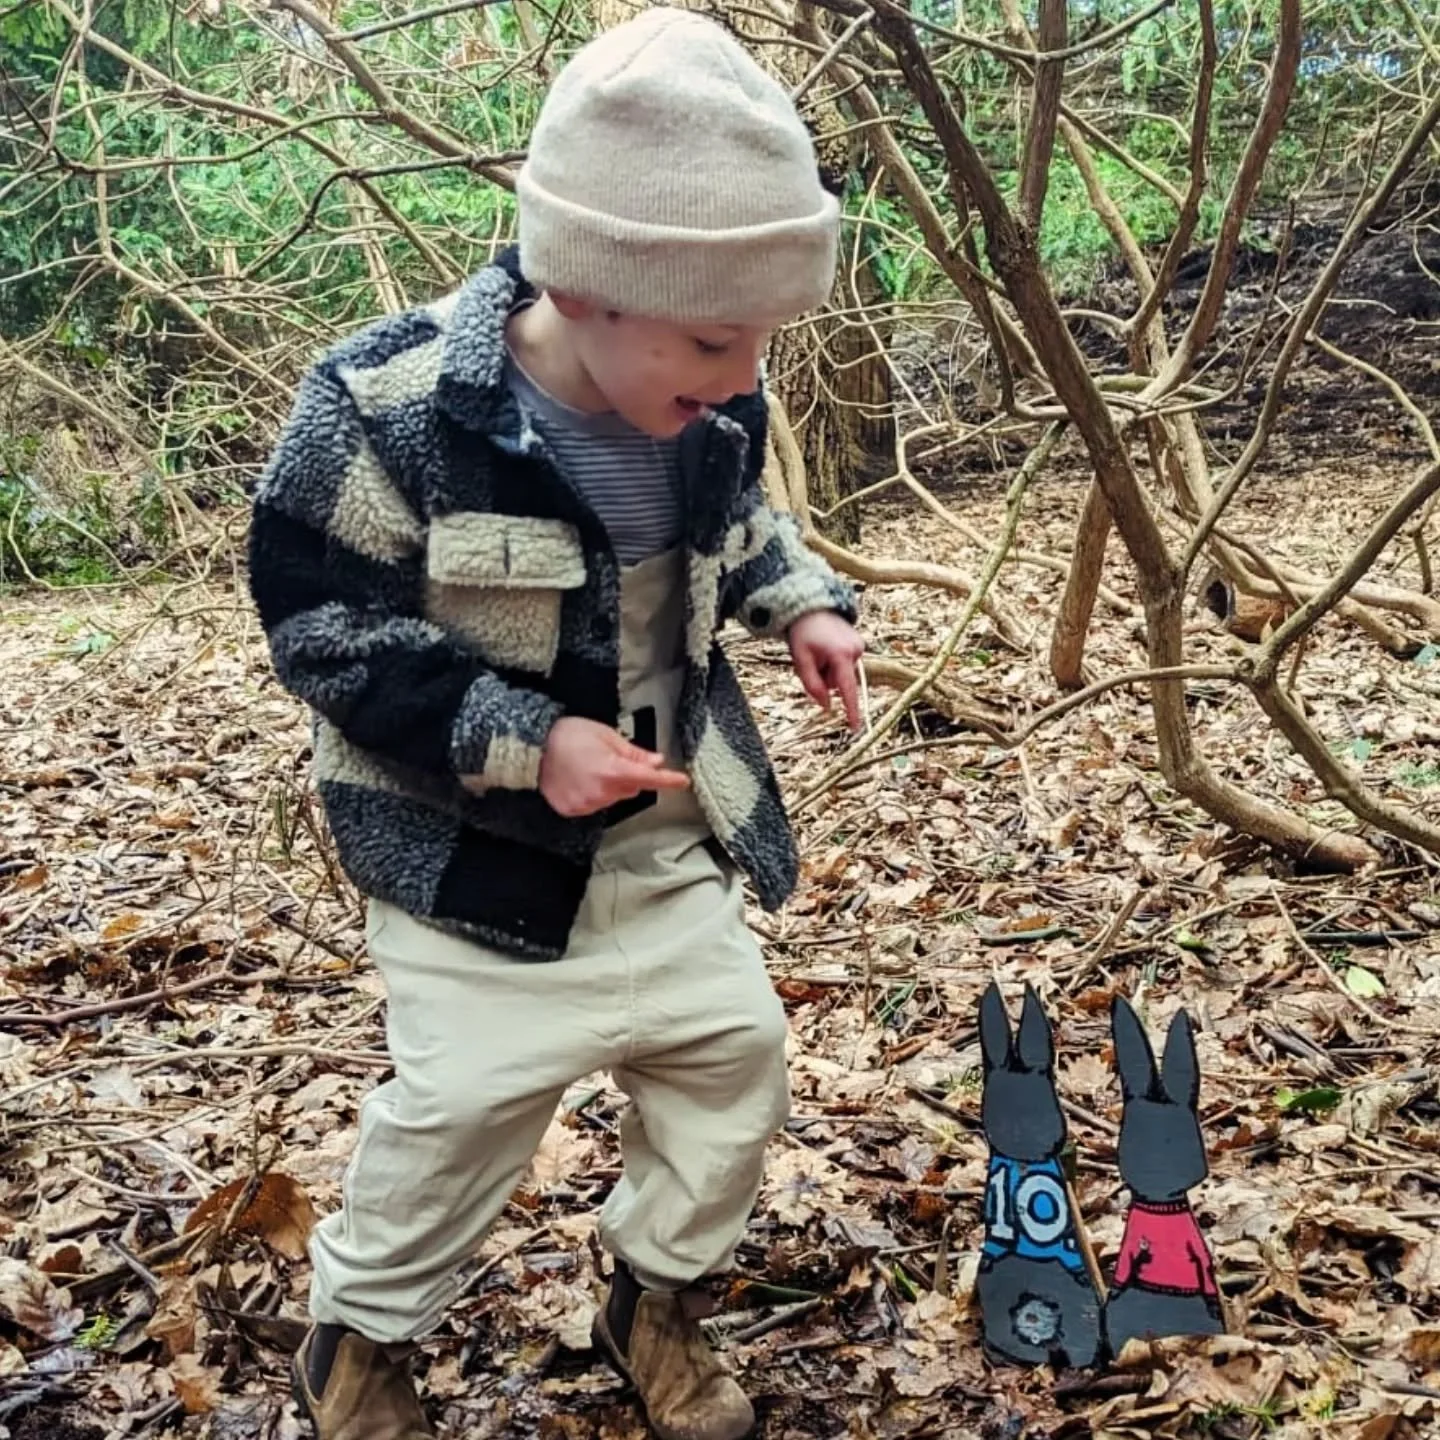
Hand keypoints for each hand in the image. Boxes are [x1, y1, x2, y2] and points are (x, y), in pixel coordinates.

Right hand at [538, 715, 689, 817]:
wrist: (532, 747)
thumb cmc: (568, 735)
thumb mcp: (606, 735)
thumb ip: (633, 752)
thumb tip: (655, 761)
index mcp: (613, 771)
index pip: (649, 779)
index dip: (668, 780)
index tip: (682, 781)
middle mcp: (601, 792)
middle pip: (631, 789)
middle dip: (627, 776)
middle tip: (607, 758)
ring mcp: (586, 804)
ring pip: (612, 798)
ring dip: (608, 786)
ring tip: (587, 767)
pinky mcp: (572, 810)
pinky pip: (593, 804)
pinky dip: (591, 794)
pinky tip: (578, 779)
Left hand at [788, 611, 864, 730]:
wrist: (811, 606)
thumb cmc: (803, 633)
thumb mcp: (800, 660)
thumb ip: (812, 685)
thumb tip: (826, 706)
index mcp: (840, 654)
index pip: (846, 689)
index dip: (851, 710)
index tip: (855, 728)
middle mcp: (855, 650)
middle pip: (839, 682)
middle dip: (824, 678)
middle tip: (811, 660)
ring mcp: (859, 646)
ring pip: (841, 673)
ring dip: (828, 669)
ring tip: (818, 650)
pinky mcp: (859, 643)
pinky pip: (844, 664)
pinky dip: (834, 662)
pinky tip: (826, 647)